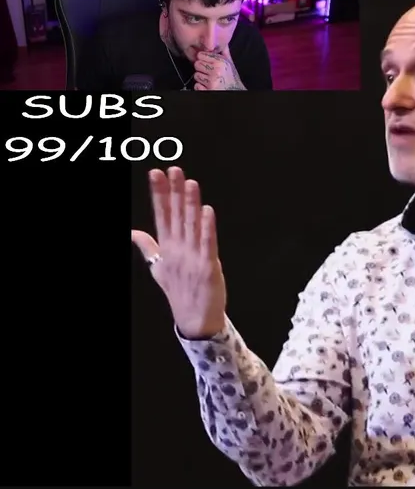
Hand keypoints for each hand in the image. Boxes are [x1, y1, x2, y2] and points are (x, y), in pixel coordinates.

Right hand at [131, 167, 227, 339]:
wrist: (194, 319)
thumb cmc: (179, 291)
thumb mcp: (158, 267)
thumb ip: (148, 247)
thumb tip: (132, 232)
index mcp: (167, 247)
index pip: (161, 215)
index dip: (159, 194)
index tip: (155, 173)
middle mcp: (177, 250)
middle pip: (175, 215)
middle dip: (173, 192)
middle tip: (172, 169)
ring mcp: (192, 257)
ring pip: (191, 225)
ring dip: (190, 204)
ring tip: (189, 183)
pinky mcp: (208, 266)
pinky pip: (208, 243)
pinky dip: (208, 228)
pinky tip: (207, 211)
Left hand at [193, 50, 245, 90]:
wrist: (236, 91)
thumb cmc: (232, 78)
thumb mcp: (230, 63)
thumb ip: (224, 52)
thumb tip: (223, 42)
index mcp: (220, 62)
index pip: (200, 55)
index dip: (204, 59)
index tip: (209, 63)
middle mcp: (216, 71)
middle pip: (196, 64)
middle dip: (202, 68)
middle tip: (210, 72)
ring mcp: (211, 81)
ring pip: (196, 75)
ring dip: (202, 78)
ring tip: (210, 79)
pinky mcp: (208, 90)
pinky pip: (197, 86)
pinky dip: (201, 87)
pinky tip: (208, 86)